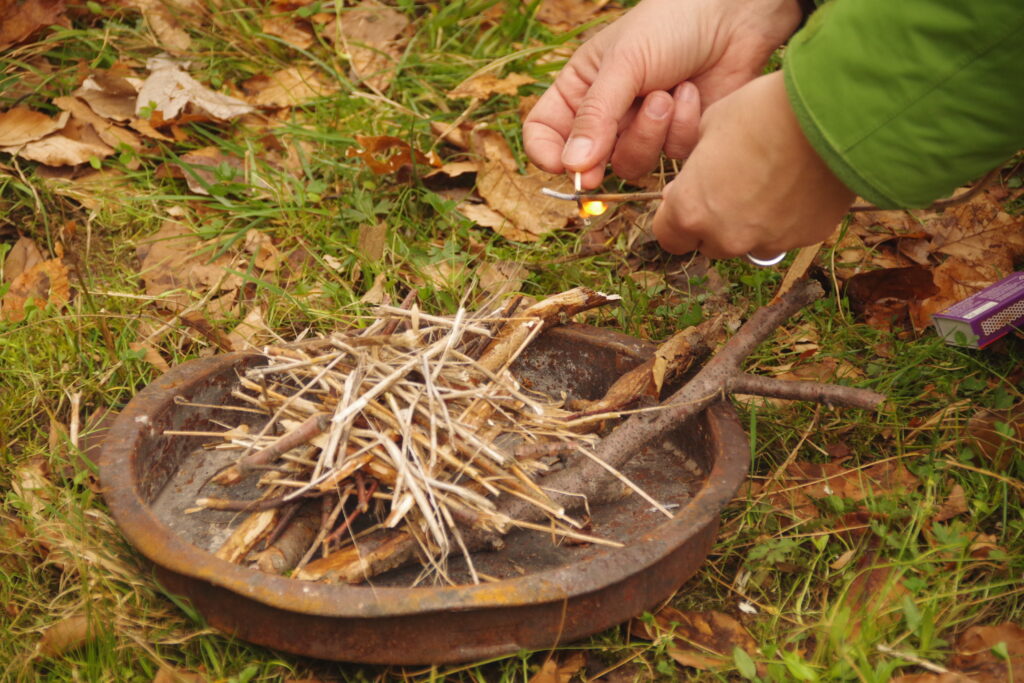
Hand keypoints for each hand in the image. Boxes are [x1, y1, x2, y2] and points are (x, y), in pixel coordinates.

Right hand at [523, 0, 800, 186]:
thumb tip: (571, 167)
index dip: (546, 153)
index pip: (544, 132)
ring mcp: (643, 129)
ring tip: (668, 93)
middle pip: (589, 160)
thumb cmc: (671, 24)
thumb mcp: (624, 64)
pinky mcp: (678, 138)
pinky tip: (692, 92)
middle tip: (613, 148)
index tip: (561, 166)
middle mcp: (607, 114)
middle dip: (607, 151)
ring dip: (651, 132)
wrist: (734, 15)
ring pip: (632, 164)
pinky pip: (671, 156)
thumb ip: (596, 117)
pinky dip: (683, 126)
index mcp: (580, 88)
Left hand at [652, 71, 855, 257]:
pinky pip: (787, 233)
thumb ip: (698, 164)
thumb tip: (700, 175)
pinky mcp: (806, 238)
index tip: (686, 197)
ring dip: (750, 222)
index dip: (674, 217)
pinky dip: (787, 216)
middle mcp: (725, 237)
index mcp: (691, 211)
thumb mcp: (710, 126)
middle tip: (729, 184)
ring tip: (770, 180)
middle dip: (712, 220)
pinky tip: (800, 182)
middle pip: (708, 242)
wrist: (832, 113)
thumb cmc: (762, 111)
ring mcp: (767, 242)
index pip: (668, 236)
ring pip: (749, 242)